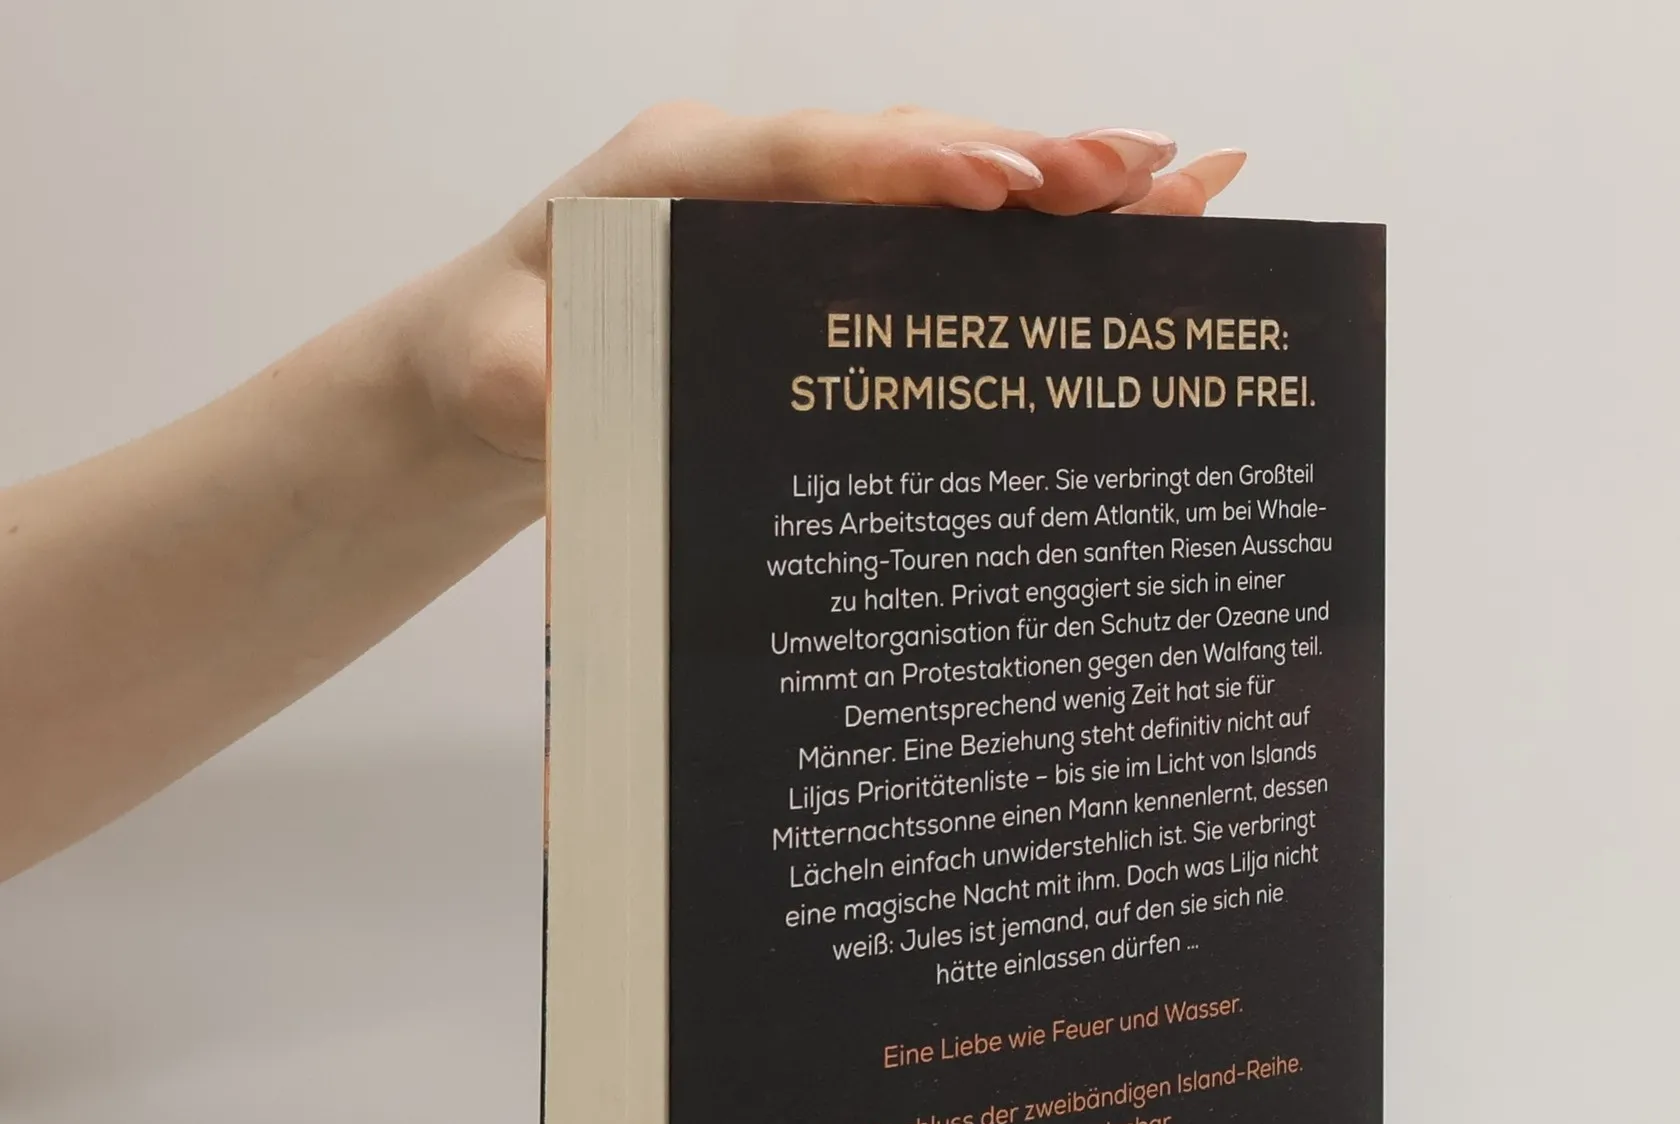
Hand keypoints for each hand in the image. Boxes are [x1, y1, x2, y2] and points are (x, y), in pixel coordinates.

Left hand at [413, 103, 1246, 468]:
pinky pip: (934, 236)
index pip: (816, 158)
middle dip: (1034, 162)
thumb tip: (608, 406)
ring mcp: (800, 210)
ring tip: (1183, 187)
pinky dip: (1026, 237)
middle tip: (1154, 169)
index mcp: (677, 175)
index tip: (1008, 183)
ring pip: (943, 187)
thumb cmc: (500, 360)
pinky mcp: (827, 258)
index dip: (916, 167)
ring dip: (1059, 192)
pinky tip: (1122, 233)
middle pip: (912, 152)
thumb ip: (554, 389)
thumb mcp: (505, 383)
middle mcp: (756, 174)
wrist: (488, 362)